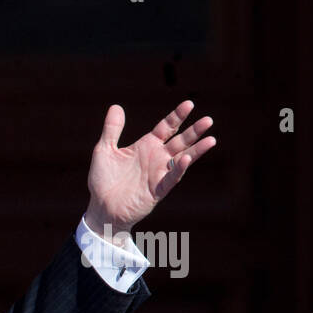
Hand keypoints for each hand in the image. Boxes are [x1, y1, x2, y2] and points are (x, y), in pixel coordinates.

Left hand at [84, 100, 215, 239]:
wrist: (100, 208)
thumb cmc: (103, 180)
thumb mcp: (104, 151)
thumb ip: (111, 130)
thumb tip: (116, 106)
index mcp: (146, 146)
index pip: (167, 127)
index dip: (177, 116)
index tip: (189, 104)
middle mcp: (156, 158)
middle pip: (180, 141)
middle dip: (194, 131)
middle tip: (208, 120)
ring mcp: (159, 173)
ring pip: (182, 159)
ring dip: (196, 150)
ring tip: (211, 139)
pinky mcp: (157, 190)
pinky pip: (171, 178)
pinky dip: (178, 169)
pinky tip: (186, 159)